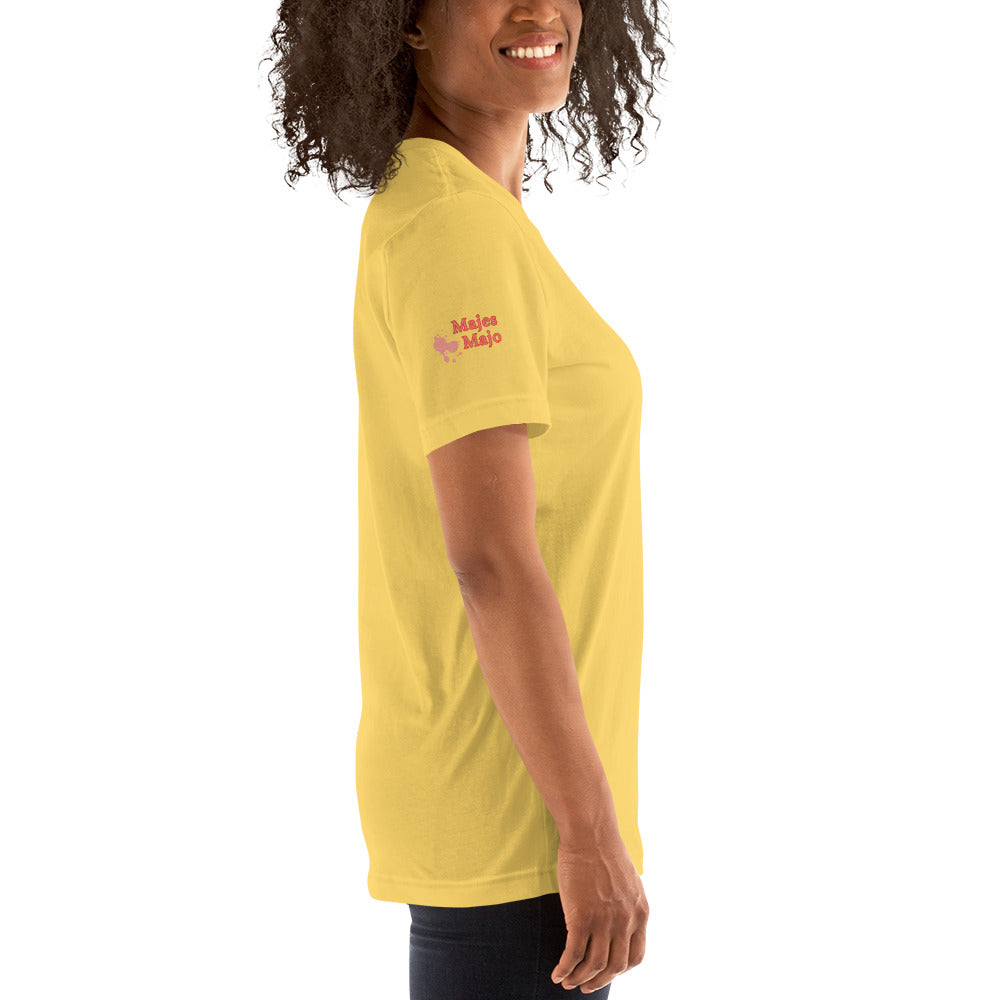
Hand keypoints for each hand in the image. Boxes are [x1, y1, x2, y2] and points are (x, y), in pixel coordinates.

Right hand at [550, 826, 648, 992]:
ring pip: (593, 965)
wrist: (590, 833)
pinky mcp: (581, 916)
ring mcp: (604, 920)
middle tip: (584, 987)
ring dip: (579, 979)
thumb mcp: (628, 881)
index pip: (635, 956)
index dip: (620, 970)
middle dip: (598, 981)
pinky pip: (573, 954)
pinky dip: (564, 969)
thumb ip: (627, 904)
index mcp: (640, 912)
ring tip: (566, 982)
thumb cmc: (604, 851)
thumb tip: (620, 921)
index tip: (607, 973)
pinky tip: (557, 973)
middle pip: (615, 966)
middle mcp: (626, 921)